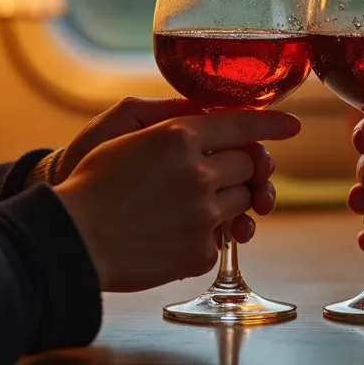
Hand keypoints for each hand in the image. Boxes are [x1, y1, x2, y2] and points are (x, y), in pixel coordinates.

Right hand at [55, 108, 299, 292]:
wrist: (72, 240)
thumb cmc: (90, 183)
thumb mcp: (121, 130)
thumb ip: (167, 115)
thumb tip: (203, 112)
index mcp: (179, 137)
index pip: (244, 124)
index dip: (272, 124)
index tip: (291, 125)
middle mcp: (199, 174)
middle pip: (249, 165)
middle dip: (238, 167)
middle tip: (212, 172)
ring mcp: (204, 216)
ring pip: (241, 202)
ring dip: (223, 201)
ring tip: (186, 204)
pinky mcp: (201, 252)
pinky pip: (221, 238)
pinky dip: (205, 234)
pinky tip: (172, 232)